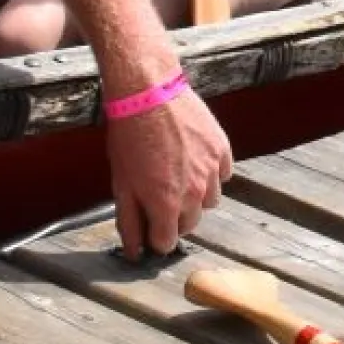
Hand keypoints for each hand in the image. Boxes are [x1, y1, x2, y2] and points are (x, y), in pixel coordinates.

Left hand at [100, 75, 229, 259]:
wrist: (147, 91)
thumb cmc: (129, 136)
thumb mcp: (121, 183)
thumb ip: (129, 222)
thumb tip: (134, 252)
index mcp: (166, 204)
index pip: (167, 243)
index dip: (154, 237)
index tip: (148, 224)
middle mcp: (194, 192)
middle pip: (190, 224)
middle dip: (174, 217)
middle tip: (158, 196)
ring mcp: (212, 170)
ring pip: (210, 201)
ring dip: (195, 197)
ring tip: (177, 175)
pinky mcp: (222, 149)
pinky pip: (223, 174)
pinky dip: (211, 173)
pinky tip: (193, 160)